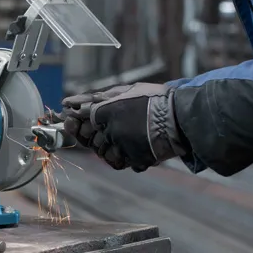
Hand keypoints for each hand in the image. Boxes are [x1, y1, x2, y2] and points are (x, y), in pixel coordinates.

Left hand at [61, 83, 189, 170]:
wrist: (180, 116)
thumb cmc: (154, 99)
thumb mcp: (125, 90)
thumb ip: (99, 98)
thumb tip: (72, 102)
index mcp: (106, 110)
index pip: (82, 118)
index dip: (76, 120)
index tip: (72, 119)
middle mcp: (110, 129)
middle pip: (91, 139)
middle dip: (93, 136)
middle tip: (107, 130)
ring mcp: (121, 146)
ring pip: (103, 153)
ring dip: (110, 147)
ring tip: (126, 137)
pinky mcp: (133, 159)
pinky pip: (119, 162)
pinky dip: (123, 157)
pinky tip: (131, 147)